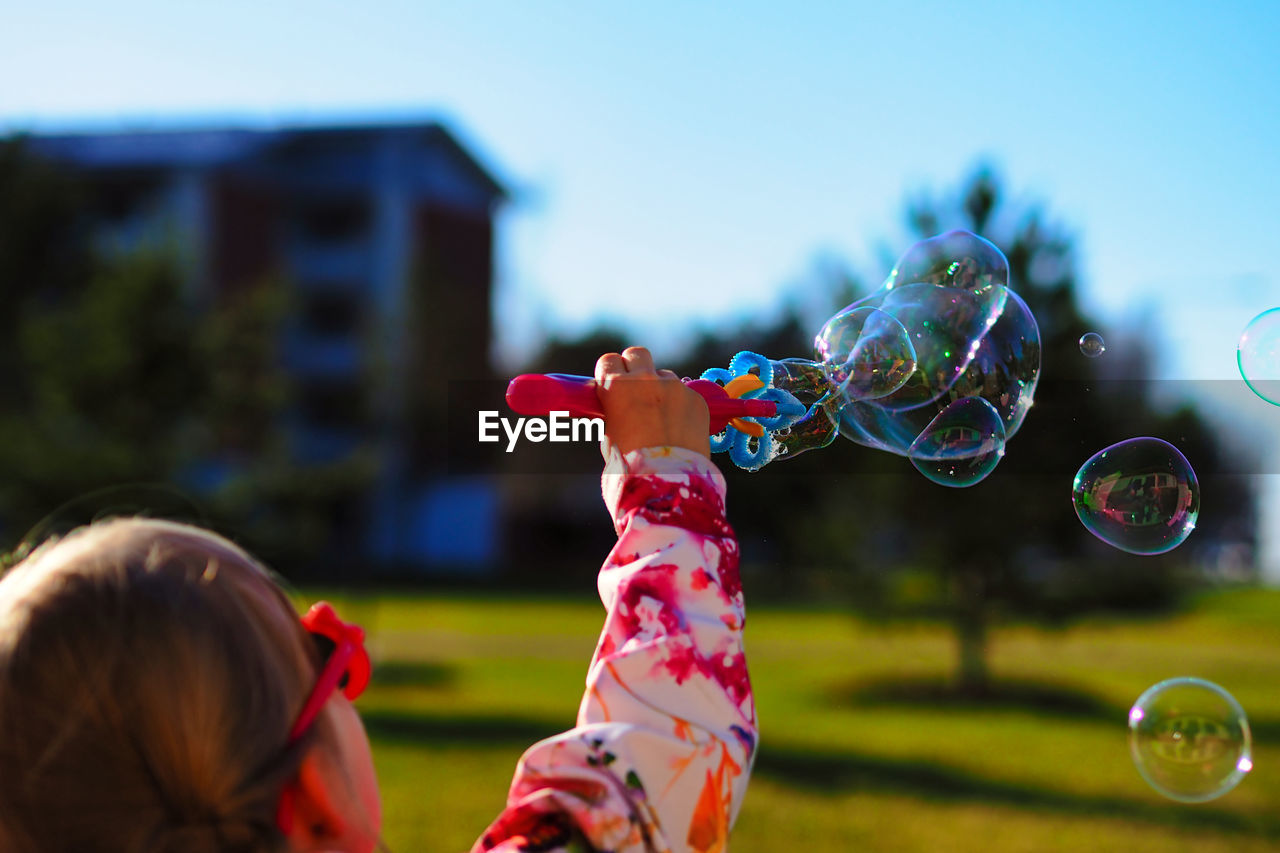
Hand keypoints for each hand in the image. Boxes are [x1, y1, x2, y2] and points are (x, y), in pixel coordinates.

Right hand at [594, 347, 710, 458]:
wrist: (667, 480)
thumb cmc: (630, 465)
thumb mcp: (609, 436)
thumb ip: (613, 414)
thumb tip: (616, 408)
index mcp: (616, 388)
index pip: (608, 360)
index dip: (610, 372)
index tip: (612, 384)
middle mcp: (645, 380)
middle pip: (637, 354)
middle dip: (635, 367)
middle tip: (636, 387)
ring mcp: (674, 387)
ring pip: (664, 375)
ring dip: (661, 389)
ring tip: (661, 418)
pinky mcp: (696, 398)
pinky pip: (686, 394)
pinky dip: (681, 406)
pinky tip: (680, 428)